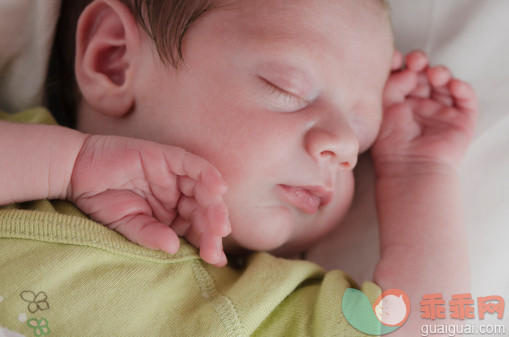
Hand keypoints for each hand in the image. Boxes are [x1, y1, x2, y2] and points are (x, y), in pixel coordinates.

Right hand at [67, 134, 229, 265]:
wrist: (75, 172)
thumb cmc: (102, 199)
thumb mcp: (127, 224)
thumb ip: (150, 234)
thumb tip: (174, 247)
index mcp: (172, 211)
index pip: (195, 226)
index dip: (207, 242)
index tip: (216, 260)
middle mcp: (177, 192)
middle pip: (204, 209)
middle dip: (212, 229)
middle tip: (214, 249)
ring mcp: (173, 174)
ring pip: (203, 189)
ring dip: (214, 207)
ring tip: (220, 227)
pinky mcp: (165, 156)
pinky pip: (191, 164)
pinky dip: (207, 174)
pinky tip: (218, 189)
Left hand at [372, 50, 477, 176]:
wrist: (409, 168)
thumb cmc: (391, 144)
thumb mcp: (384, 108)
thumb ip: (393, 84)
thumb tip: (408, 68)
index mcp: (399, 103)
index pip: (403, 76)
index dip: (402, 64)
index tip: (396, 58)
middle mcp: (419, 105)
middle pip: (424, 75)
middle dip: (420, 64)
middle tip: (416, 61)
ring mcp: (440, 111)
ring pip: (445, 82)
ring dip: (440, 72)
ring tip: (433, 75)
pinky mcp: (460, 120)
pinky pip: (465, 98)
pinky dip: (461, 87)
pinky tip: (452, 85)